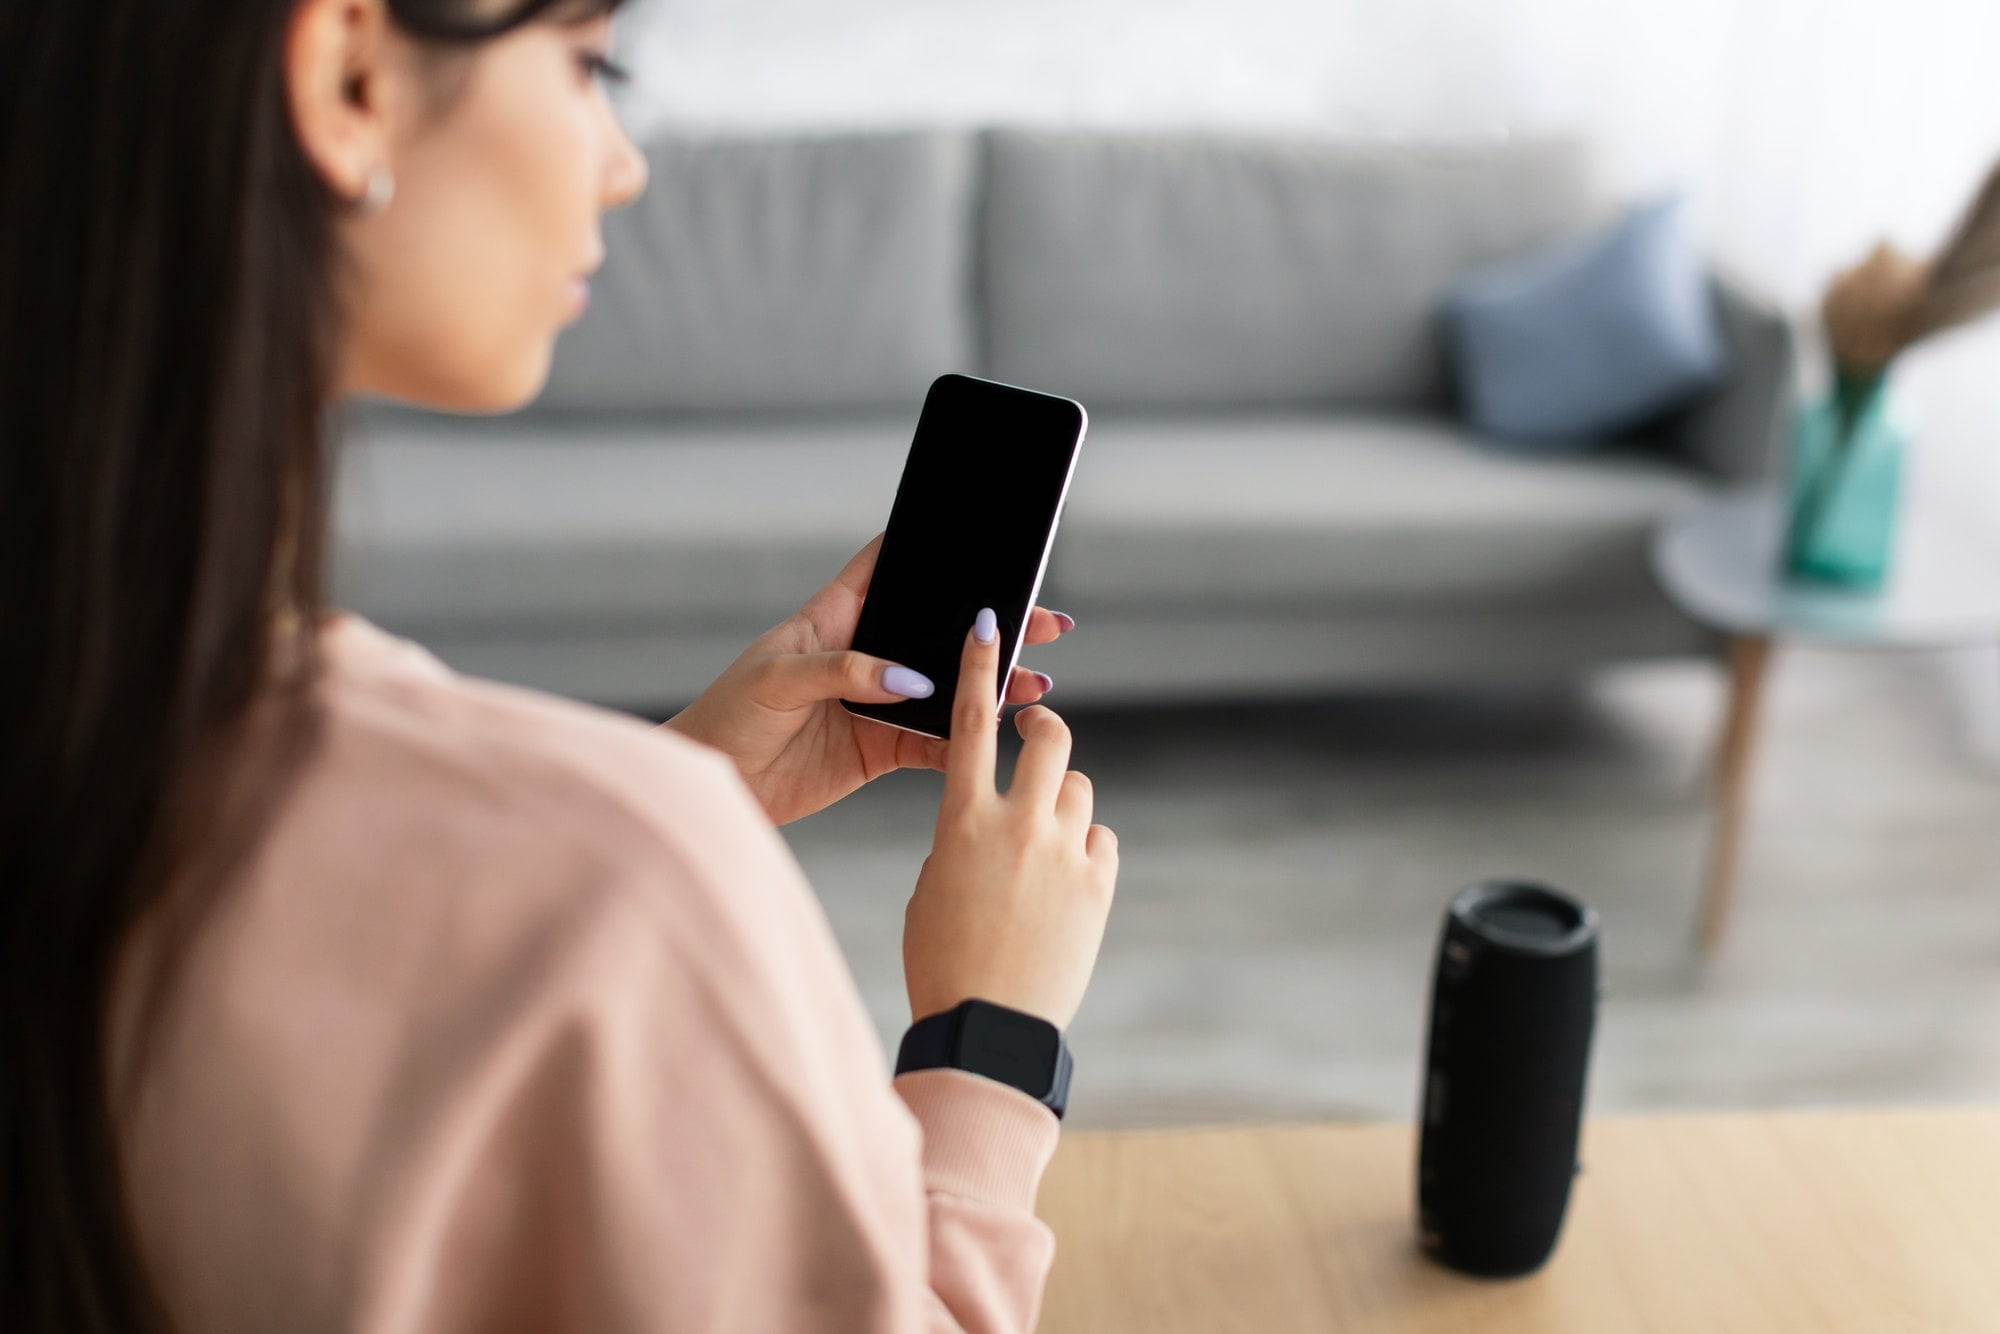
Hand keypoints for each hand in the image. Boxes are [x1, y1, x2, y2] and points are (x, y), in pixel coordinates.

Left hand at [663, 537, 1076, 825]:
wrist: (716, 785)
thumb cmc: (727, 716)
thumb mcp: (776, 680)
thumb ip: (842, 671)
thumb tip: (908, 678)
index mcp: (834, 619)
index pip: (885, 568)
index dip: (927, 550)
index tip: (981, 537)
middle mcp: (864, 656)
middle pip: (936, 630)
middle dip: (988, 626)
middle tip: (1043, 622)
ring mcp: (877, 703)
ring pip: (947, 687)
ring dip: (989, 685)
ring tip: (1035, 683)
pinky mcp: (879, 749)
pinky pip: (933, 744)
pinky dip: (966, 742)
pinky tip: (998, 734)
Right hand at [903, 609, 1117, 1030]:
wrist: (989, 1029)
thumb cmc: (943, 962)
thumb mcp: (932, 888)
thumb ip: (959, 838)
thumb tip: (990, 822)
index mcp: (962, 820)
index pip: (968, 725)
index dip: (978, 669)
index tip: (989, 628)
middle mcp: (1019, 825)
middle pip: (1052, 740)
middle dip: (1045, 726)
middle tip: (1037, 731)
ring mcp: (1065, 854)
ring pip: (1078, 791)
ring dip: (1061, 804)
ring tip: (1040, 847)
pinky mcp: (1099, 886)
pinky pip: (1099, 840)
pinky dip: (1084, 850)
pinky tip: (1064, 885)